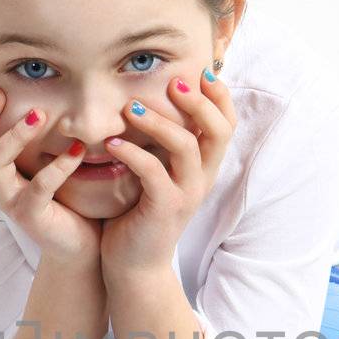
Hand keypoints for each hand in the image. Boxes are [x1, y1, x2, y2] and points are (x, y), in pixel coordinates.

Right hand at [0, 78, 102, 267]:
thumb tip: (34, 88)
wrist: (77, 244)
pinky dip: (59, 166)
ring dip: (14, 135)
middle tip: (0, 93)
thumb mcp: (39, 160)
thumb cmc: (60, 196)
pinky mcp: (31, 216)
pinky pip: (39, 188)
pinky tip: (77, 150)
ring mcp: (8, 201)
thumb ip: (29, 132)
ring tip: (39, 115)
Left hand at [99, 69, 237, 276]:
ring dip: (159, 122)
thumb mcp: (155, 173)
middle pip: (218, 131)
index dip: (220, 96)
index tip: (201, 72)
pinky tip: (112, 143)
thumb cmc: (138, 214)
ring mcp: (186, 195)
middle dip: (198, 102)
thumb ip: (160, 144)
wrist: (133, 266)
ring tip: (131, 108)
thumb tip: (149, 98)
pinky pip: (154, 173)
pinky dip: (132, 153)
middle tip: (171, 82)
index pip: (226, 124)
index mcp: (204, 168)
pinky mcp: (165, 209)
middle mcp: (202, 179)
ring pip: (186, 147)